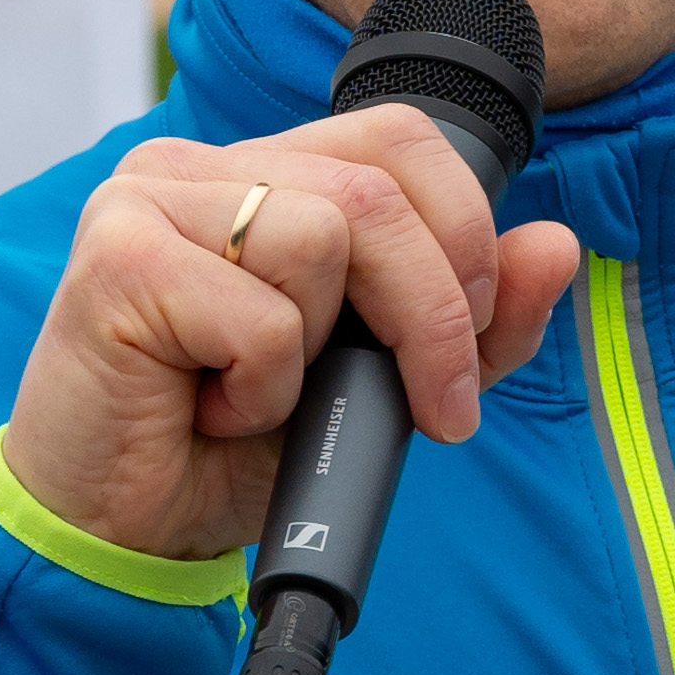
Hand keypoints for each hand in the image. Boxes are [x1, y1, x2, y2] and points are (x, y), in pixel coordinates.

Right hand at [0, 107, 580, 569]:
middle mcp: (202, 164)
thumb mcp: (379, 387)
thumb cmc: (228, 451)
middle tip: (431, 404)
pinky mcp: (116, 256)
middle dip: (432, 313)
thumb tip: (558, 246)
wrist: (120, 534)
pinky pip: (262, 315)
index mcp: (263, 171)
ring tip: (255, 395)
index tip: (466, 343)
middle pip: (377, 191)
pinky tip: (207, 408)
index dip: (462, 235)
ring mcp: (150, 198)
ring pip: (322, 239)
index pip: (399, 140)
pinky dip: (260, 389)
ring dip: (318, 357)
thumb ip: (471, 323)